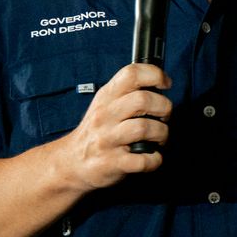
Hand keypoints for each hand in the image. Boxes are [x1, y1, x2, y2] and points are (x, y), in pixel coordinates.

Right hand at [57, 63, 170, 189]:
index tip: (165, 84)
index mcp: (107, 97)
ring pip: (144, 128)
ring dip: (162, 134)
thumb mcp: (106, 104)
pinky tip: (151, 156)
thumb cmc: (97, 131)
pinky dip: (155, 159)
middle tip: (163, 117)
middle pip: (143, 100)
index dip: (155, 75)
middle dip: (164, 108)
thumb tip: (161, 82)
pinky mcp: (111, 162)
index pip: (131, 74)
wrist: (71, 162)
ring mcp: (107, 140)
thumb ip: (128, 92)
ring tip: (158, 139)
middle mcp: (105, 115)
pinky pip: (143, 160)